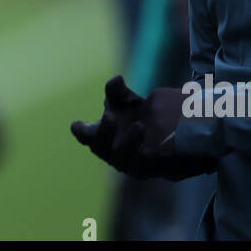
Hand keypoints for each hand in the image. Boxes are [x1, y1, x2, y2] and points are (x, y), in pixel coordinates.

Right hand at [71, 75, 215, 179]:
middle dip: (103, 132)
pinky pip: (143, 168)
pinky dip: (145, 158)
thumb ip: (119, 92)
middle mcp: (110, 151)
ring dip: (127, 142)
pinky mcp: (146, 171)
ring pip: (121, 158)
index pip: (85, 134)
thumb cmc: (143, 116)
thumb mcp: (130, 102)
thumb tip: (115, 80)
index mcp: (102, 133)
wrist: (173, 136)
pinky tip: (151, 148)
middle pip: (99, 146)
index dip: (80, 130)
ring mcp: (127, 163)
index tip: (77, 124)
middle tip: (109, 115)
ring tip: (140, 126)